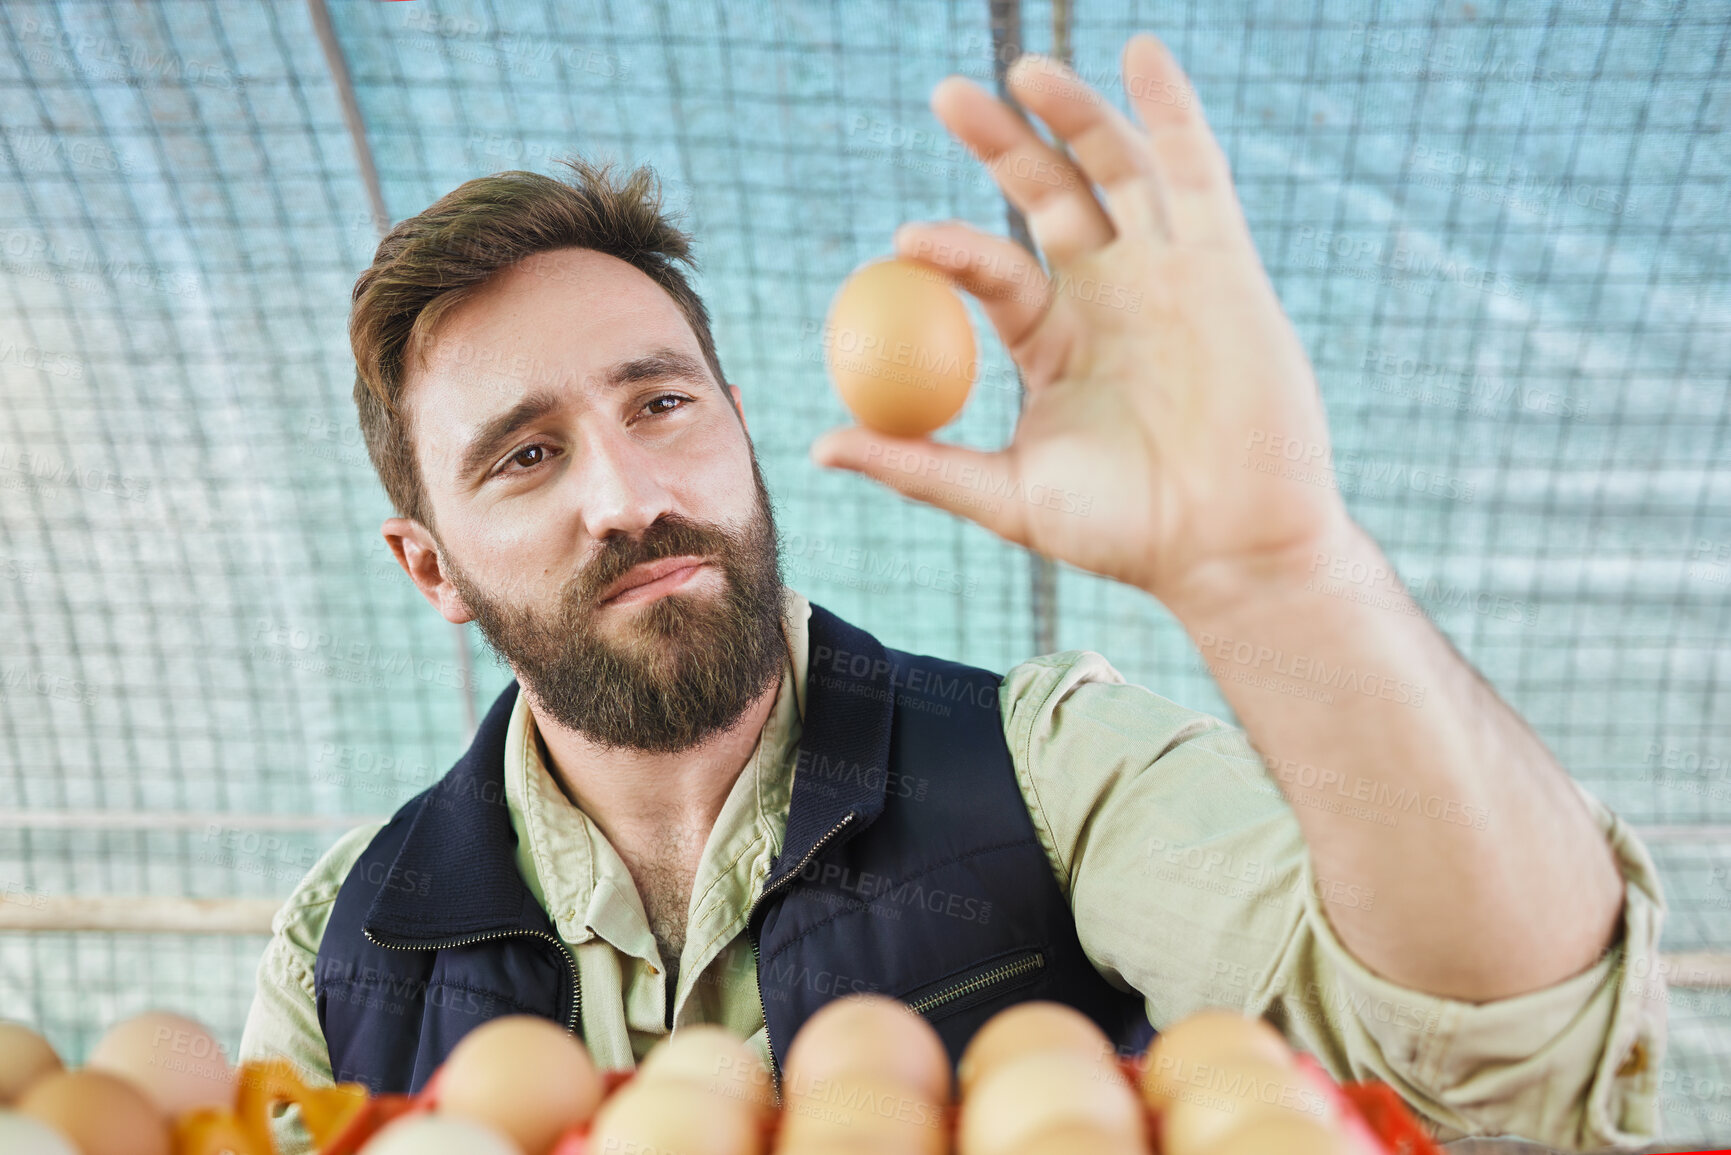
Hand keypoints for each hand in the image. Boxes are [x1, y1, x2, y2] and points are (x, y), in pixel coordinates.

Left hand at [809, 34, 1351, 618]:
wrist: (1228, 548)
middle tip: (945, 95)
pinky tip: (1141, 55)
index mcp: (1054, 341)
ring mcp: (1166, 273)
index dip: (951, 249)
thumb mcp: (1007, 497)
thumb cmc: (1123, 533)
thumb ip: (919, 465)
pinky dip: (1174, 110)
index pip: (993, 271)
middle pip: (1047, 194)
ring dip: (1074, 114)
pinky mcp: (1223, 263)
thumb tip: (817, 447)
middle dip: (1000, 143)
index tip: (905, 242)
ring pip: (1116, 170)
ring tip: (1026, 69)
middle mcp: (1108, 294)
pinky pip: (1196, 174)